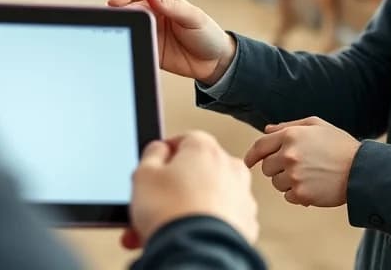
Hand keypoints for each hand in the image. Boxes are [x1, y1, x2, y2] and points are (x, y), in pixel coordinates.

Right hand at [108, 0, 235, 84]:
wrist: (215, 63)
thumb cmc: (207, 34)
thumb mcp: (194, 17)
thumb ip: (173, 7)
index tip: (115, 2)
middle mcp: (152, 14)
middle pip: (127, 9)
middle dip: (117, 13)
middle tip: (111, 20)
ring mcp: (149, 32)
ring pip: (127, 27)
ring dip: (120, 28)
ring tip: (114, 33)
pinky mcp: (148, 50)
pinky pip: (133, 46)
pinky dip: (126, 46)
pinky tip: (121, 49)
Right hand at [122, 131, 258, 249]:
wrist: (198, 252)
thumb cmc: (172, 213)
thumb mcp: (144, 174)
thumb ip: (152, 154)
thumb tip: (159, 149)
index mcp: (204, 148)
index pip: (184, 140)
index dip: (165, 155)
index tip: (155, 169)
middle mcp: (229, 166)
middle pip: (197, 170)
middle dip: (173, 187)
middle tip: (152, 204)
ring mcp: (242, 194)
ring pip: (209, 195)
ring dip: (188, 206)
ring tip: (166, 226)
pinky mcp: (247, 221)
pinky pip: (222, 217)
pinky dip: (207, 223)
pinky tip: (188, 234)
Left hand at [243, 117, 360, 207]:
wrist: (361, 170)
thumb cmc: (339, 145)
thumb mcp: (317, 125)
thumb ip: (289, 126)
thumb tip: (266, 130)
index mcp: (291, 135)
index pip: (260, 146)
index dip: (251, 155)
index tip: (249, 162)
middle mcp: (289, 155)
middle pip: (267, 167)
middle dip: (276, 168)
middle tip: (296, 167)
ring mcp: (294, 176)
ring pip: (277, 183)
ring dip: (287, 182)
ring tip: (309, 176)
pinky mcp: (301, 194)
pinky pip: (288, 196)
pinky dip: (297, 194)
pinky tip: (313, 186)